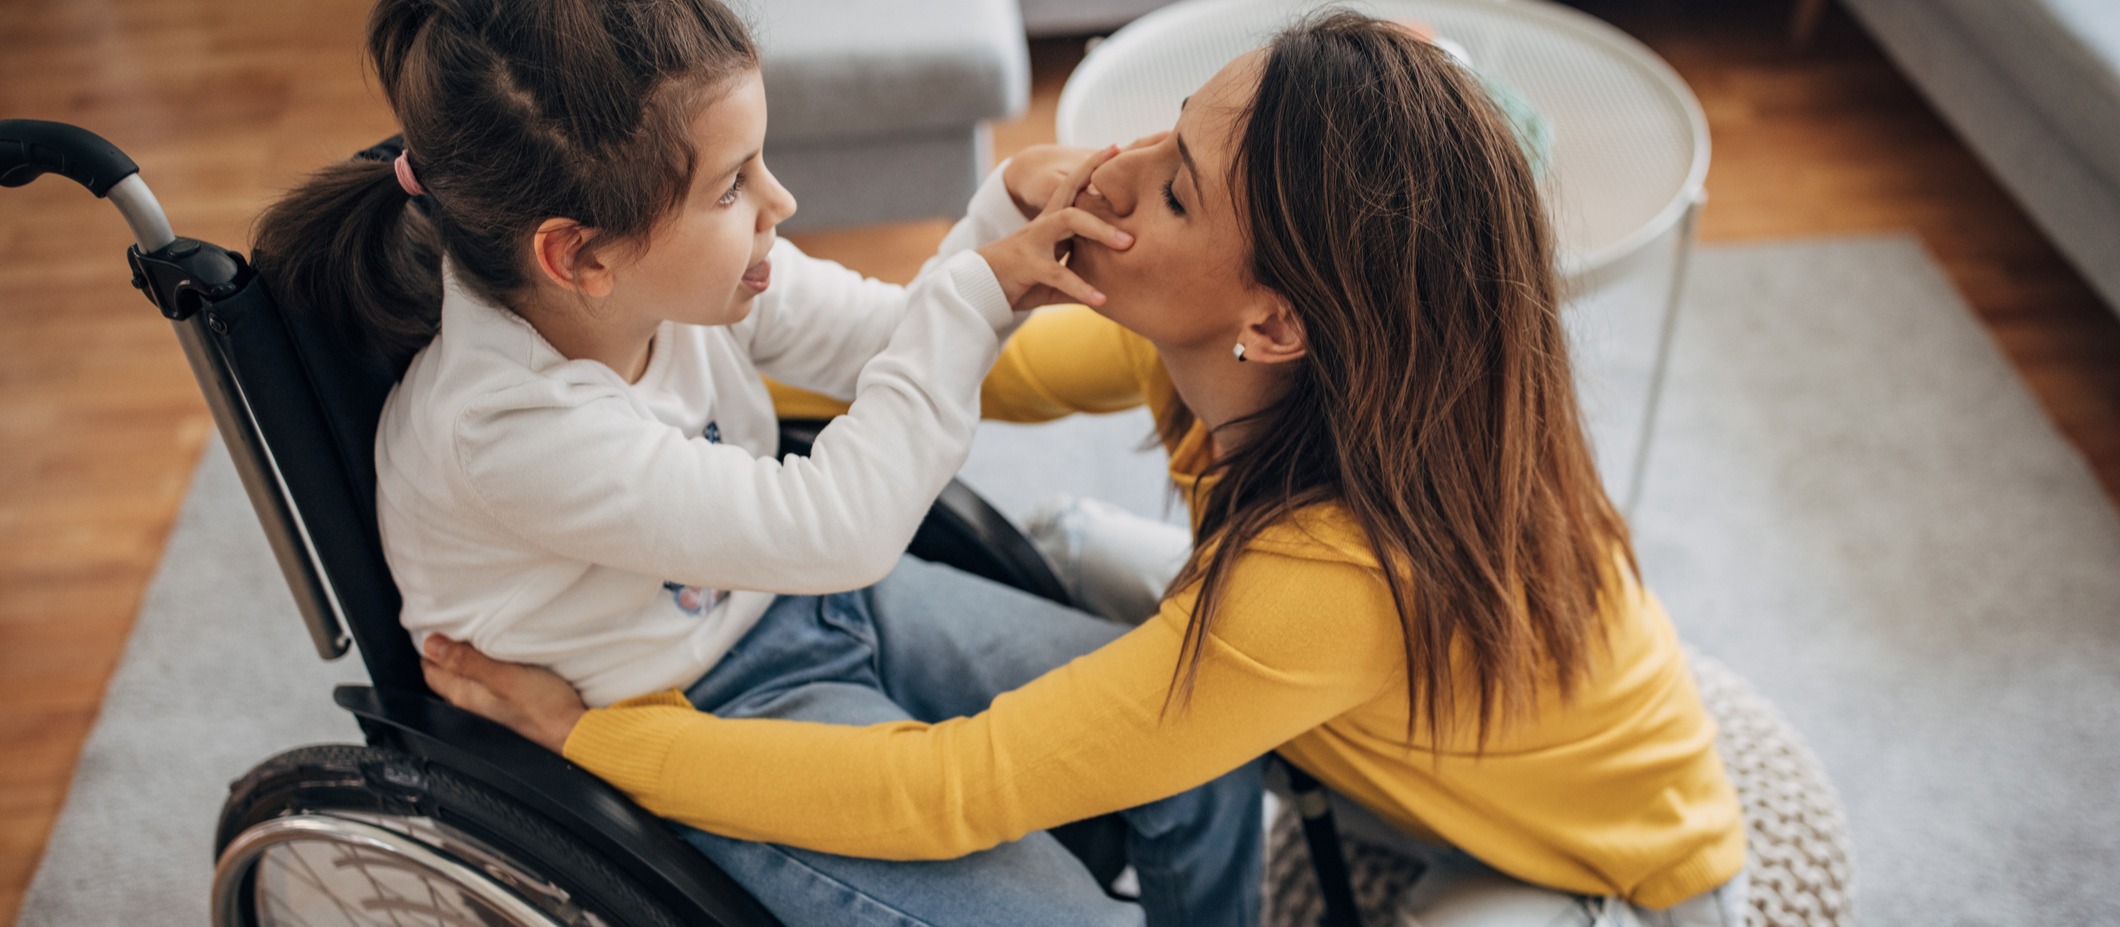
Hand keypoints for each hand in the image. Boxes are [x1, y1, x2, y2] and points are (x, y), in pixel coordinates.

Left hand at [421, 636, 587, 753]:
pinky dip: (484, 668)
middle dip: (444, 652)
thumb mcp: (503, 675)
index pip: (431, 670)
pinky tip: (496, 658)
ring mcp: (488, 708)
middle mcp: (471, 705)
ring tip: (473, 637)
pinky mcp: (506, 707)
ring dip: (465, 660)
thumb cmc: (542, 705)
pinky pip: (485, 683)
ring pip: (465, 679)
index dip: (430, 647)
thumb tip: (430, 644)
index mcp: (464, 696)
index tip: (437, 624)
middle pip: (446, 675)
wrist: (571, 730)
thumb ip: (466, 660)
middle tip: (451, 625)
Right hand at [977, 145, 1133, 310]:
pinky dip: (1082, 288)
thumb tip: (1110, 288)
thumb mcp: (1053, 275)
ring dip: (1100, 231)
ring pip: (1069, 222)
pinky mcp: (1030, 266)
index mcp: (1049, 222)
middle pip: (1074, 196)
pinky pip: (1059, 274)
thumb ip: (1079, 275)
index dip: (1092, 166)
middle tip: (1132, 191)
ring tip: (1128, 244)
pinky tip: (1100, 300)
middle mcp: (1043, 226)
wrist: (979, 289)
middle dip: (1100, 188)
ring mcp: (1035, 243)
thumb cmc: (1018, 279)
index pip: (1072, 186)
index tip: (1116, 147)